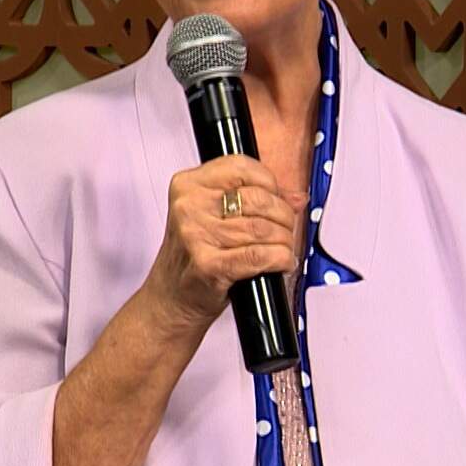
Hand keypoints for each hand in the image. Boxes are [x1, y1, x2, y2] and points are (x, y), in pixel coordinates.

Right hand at [140, 155, 304, 332]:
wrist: (169, 298)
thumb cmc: (192, 257)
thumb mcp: (212, 217)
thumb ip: (251, 200)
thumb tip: (296, 197)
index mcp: (188, 185)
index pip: (241, 166)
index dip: (268, 181)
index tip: (276, 196)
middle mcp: (189, 207)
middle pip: (258, 198)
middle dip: (283, 215)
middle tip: (286, 228)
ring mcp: (197, 235)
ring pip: (263, 228)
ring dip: (284, 241)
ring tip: (283, 248)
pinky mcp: (209, 265)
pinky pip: (260, 255)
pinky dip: (280, 259)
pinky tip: (281, 261)